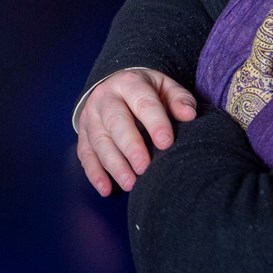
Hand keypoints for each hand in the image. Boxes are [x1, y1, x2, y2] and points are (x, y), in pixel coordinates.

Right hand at [76, 68, 197, 195]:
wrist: (113, 85)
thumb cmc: (145, 91)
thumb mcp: (163, 87)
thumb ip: (178, 99)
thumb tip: (189, 114)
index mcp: (129, 83)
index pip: (143, 102)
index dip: (155, 122)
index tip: (166, 143)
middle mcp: (105, 98)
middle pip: (115, 121)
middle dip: (130, 146)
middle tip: (144, 168)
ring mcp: (91, 117)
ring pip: (99, 141)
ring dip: (113, 164)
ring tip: (130, 184)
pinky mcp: (83, 134)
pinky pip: (85, 154)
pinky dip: (94, 173)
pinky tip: (106, 189)